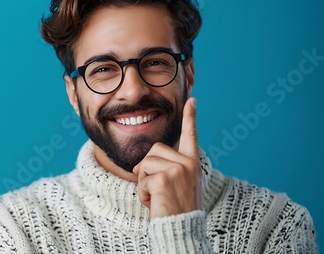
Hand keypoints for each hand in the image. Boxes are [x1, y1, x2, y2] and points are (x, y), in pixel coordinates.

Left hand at [133, 97, 201, 217]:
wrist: (181, 229)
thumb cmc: (176, 208)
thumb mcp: (176, 185)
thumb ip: (164, 168)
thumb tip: (138, 165)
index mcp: (192, 162)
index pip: (191, 136)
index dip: (190, 117)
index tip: (192, 100)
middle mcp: (188, 163)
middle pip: (154, 150)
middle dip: (147, 168)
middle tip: (157, 188)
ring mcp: (177, 169)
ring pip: (145, 164)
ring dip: (144, 183)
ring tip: (158, 197)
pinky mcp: (164, 178)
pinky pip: (141, 179)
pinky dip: (143, 194)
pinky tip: (155, 203)